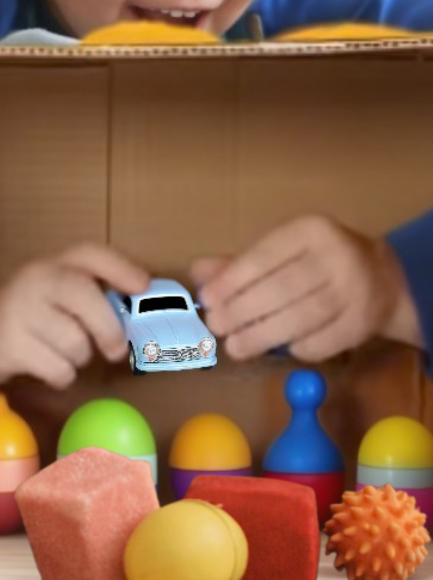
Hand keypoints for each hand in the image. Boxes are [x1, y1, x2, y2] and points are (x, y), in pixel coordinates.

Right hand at [0, 243, 149, 390]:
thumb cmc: (28, 310)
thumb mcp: (54, 290)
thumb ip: (90, 291)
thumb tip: (140, 305)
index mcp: (53, 263)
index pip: (90, 254)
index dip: (120, 268)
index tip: (142, 286)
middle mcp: (35, 279)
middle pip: (87, 299)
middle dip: (109, 329)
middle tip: (116, 350)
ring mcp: (19, 311)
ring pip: (76, 343)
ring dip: (79, 357)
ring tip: (64, 353)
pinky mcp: (9, 346)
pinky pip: (58, 369)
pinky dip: (61, 375)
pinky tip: (47, 366)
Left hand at [191, 215, 423, 362]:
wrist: (381, 278)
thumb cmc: (316, 262)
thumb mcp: (282, 252)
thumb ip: (239, 264)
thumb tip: (198, 274)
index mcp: (311, 230)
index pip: (265, 256)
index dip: (233, 280)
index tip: (207, 300)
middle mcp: (337, 256)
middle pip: (282, 289)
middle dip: (243, 311)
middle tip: (217, 327)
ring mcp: (355, 290)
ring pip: (302, 317)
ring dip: (263, 335)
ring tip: (235, 346)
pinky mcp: (363, 322)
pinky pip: (323, 341)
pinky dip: (297, 348)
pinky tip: (278, 349)